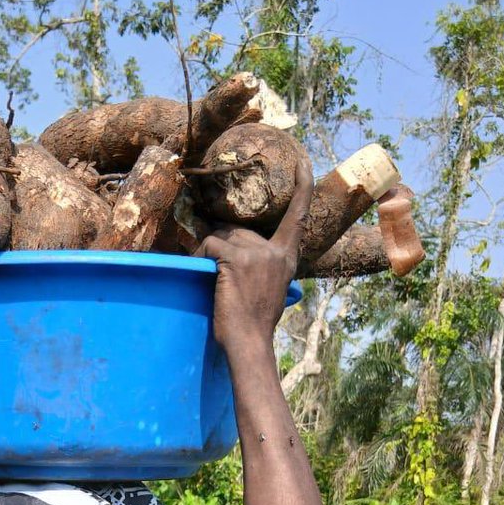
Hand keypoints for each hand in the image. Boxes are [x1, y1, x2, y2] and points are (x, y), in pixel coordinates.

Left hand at [195, 155, 313, 355]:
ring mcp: (258, 254)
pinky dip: (200, 257)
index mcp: (287, 258)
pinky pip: (210, 246)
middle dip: (223, 247)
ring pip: (222, 237)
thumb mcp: (270, 290)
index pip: (298, 216)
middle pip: (240, 230)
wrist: (249, 342)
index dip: (302, 187)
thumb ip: (264, 267)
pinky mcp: (237, 259)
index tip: (303, 162)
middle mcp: (276, 252)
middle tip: (217, 275)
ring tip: (210, 279)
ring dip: (209, 254)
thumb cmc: (254, 324)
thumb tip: (239, 254)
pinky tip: (202, 273)